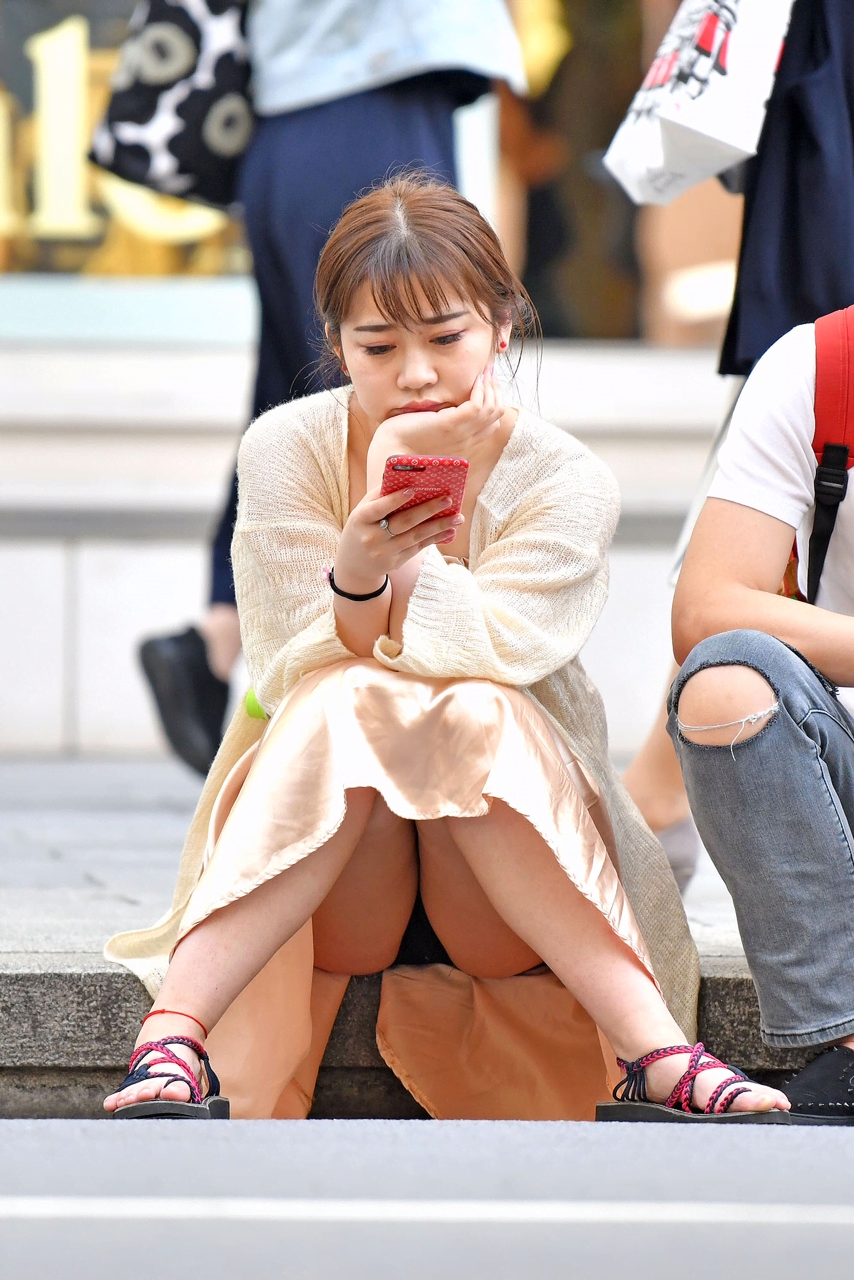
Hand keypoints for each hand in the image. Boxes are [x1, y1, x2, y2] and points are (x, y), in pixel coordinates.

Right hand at [334, 485, 463, 592]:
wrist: (354, 566)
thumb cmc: (361, 528)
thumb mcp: (362, 512)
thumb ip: (380, 497)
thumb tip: (405, 478)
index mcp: (361, 519)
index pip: (378, 508)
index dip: (395, 500)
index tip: (413, 489)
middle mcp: (372, 537)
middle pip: (403, 522)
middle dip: (427, 510)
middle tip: (447, 499)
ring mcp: (385, 552)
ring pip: (416, 536)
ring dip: (439, 526)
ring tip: (458, 517)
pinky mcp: (397, 561)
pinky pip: (419, 547)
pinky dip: (436, 538)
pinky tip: (450, 530)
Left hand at [366, 366, 503, 483]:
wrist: (388, 452)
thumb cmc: (401, 440)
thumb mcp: (428, 428)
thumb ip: (440, 420)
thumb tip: (444, 402)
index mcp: (462, 443)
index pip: (491, 424)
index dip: (493, 401)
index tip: (486, 383)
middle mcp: (465, 441)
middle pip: (496, 415)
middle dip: (496, 390)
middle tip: (488, 372)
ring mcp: (460, 434)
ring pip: (492, 409)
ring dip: (491, 386)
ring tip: (484, 371)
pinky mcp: (449, 426)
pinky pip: (478, 406)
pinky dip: (481, 390)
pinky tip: (475, 378)